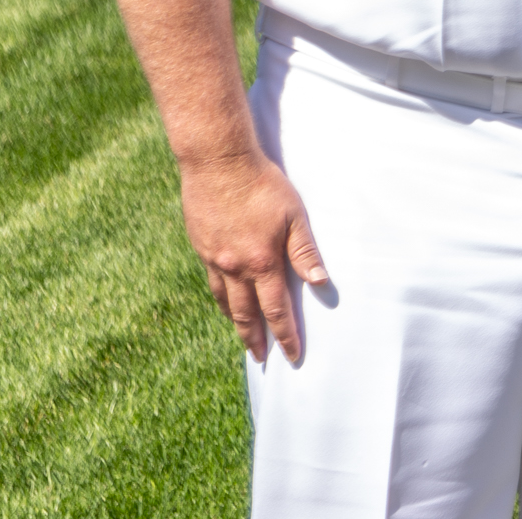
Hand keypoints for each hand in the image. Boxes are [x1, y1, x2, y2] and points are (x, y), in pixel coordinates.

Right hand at [178, 150, 327, 365]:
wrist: (218, 163)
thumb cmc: (263, 185)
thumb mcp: (294, 215)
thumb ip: (305, 250)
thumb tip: (320, 282)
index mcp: (261, 262)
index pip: (276, 309)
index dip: (285, 334)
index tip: (292, 356)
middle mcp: (234, 267)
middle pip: (245, 313)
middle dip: (255, 338)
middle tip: (261, 359)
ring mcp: (214, 258)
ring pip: (224, 301)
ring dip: (236, 321)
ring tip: (244, 337)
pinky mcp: (201, 246)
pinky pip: (212, 281)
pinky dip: (221, 298)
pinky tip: (225, 300)